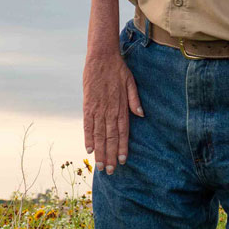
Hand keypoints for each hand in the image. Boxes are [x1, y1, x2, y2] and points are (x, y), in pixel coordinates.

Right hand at [82, 47, 142, 175]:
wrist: (101, 57)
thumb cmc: (118, 69)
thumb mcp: (131, 82)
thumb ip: (135, 100)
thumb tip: (141, 115)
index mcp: (121, 107)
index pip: (122, 131)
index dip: (121, 147)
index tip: (122, 161)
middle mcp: (109, 110)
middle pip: (109, 137)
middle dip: (110, 155)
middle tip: (110, 171)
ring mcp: (97, 109)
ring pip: (98, 135)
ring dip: (99, 151)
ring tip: (100, 166)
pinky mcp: (87, 105)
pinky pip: (87, 124)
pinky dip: (88, 137)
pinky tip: (89, 149)